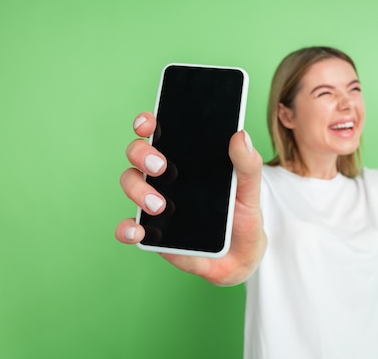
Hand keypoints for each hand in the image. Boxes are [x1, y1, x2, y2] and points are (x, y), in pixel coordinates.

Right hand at [115, 112, 265, 285]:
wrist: (242, 254)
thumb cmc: (242, 213)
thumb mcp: (249, 188)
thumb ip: (247, 164)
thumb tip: (241, 136)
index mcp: (186, 158)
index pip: (160, 131)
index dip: (148, 122)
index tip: (149, 123)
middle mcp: (165, 176)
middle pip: (138, 153)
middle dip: (142, 154)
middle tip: (161, 167)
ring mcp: (155, 202)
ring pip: (131, 183)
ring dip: (138, 189)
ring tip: (160, 205)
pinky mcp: (153, 232)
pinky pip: (130, 227)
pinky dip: (127, 228)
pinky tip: (138, 230)